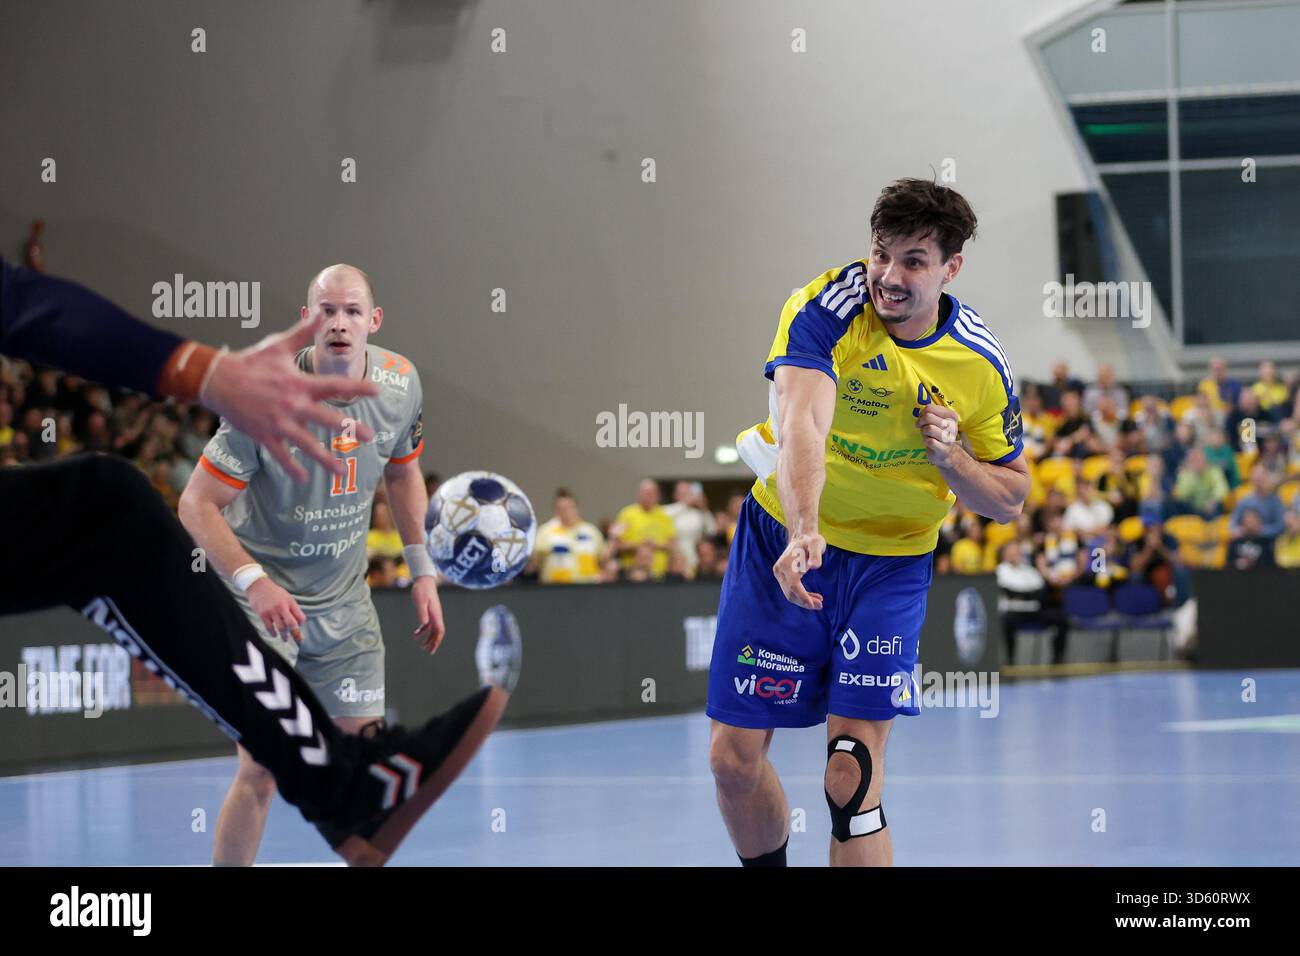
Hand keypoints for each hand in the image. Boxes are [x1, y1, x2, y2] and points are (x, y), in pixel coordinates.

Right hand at [201, 312, 379, 481]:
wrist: (217, 380)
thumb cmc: (250, 361)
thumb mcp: (278, 345)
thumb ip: (302, 333)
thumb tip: (320, 314)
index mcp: (299, 384)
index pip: (335, 386)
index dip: (357, 388)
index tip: (376, 391)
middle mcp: (292, 405)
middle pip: (327, 420)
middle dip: (350, 429)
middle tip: (370, 437)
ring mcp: (278, 423)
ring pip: (307, 445)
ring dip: (326, 460)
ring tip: (343, 472)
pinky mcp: (264, 435)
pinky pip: (281, 456)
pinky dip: (292, 468)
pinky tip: (305, 478)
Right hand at [247, 577, 304, 643]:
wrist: (258, 586)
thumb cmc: (274, 592)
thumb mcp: (286, 596)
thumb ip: (292, 607)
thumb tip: (297, 620)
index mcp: (290, 602)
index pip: (300, 616)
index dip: (301, 622)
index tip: (300, 625)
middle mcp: (282, 607)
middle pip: (291, 623)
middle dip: (295, 633)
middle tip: (298, 639)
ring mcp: (272, 611)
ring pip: (280, 627)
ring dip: (284, 635)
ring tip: (285, 639)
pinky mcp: (263, 614)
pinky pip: (269, 627)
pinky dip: (272, 633)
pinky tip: (274, 635)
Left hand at [410, 576, 444, 653]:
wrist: (424, 581)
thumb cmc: (422, 590)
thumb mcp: (420, 601)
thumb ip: (422, 612)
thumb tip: (424, 623)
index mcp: (436, 614)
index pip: (439, 631)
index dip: (437, 641)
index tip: (432, 649)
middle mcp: (436, 615)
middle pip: (437, 633)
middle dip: (434, 643)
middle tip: (428, 652)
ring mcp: (433, 614)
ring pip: (433, 630)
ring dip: (428, 639)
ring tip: (422, 647)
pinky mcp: (428, 612)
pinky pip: (427, 625)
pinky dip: (423, 631)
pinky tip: (416, 635)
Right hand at [773, 531, 825, 608]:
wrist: (801, 536)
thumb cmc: (812, 540)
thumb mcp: (817, 544)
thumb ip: (816, 554)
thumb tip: (815, 566)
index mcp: (786, 564)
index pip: (793, 586)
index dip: (803, 597)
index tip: (814, 605)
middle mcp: (779, 570)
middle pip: (790, 592)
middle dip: (804, 601)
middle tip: (820, 605)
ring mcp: (779, 573)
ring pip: (789, 593)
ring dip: (803, 600)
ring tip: (819, 603)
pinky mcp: (782, 575)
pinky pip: (790, 589)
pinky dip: (801, 595)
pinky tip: (813, 597)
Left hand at [916, 403, 962, 468]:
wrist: (947, 453)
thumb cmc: (938, 435)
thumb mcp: (936, 421)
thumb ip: (930, 413)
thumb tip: (920, 413)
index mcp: (951, 416)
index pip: (930, 408)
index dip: (922, 413)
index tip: (922, 419)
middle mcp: (952, 426)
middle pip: (928, 416)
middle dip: (921, 422)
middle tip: (922, 427)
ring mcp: (948, 438)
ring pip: (929, 428)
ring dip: (924, 432)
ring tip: (927, 435)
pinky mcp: (943, 449)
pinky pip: (930, 441)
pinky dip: (926, 441)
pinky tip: (929, 442)